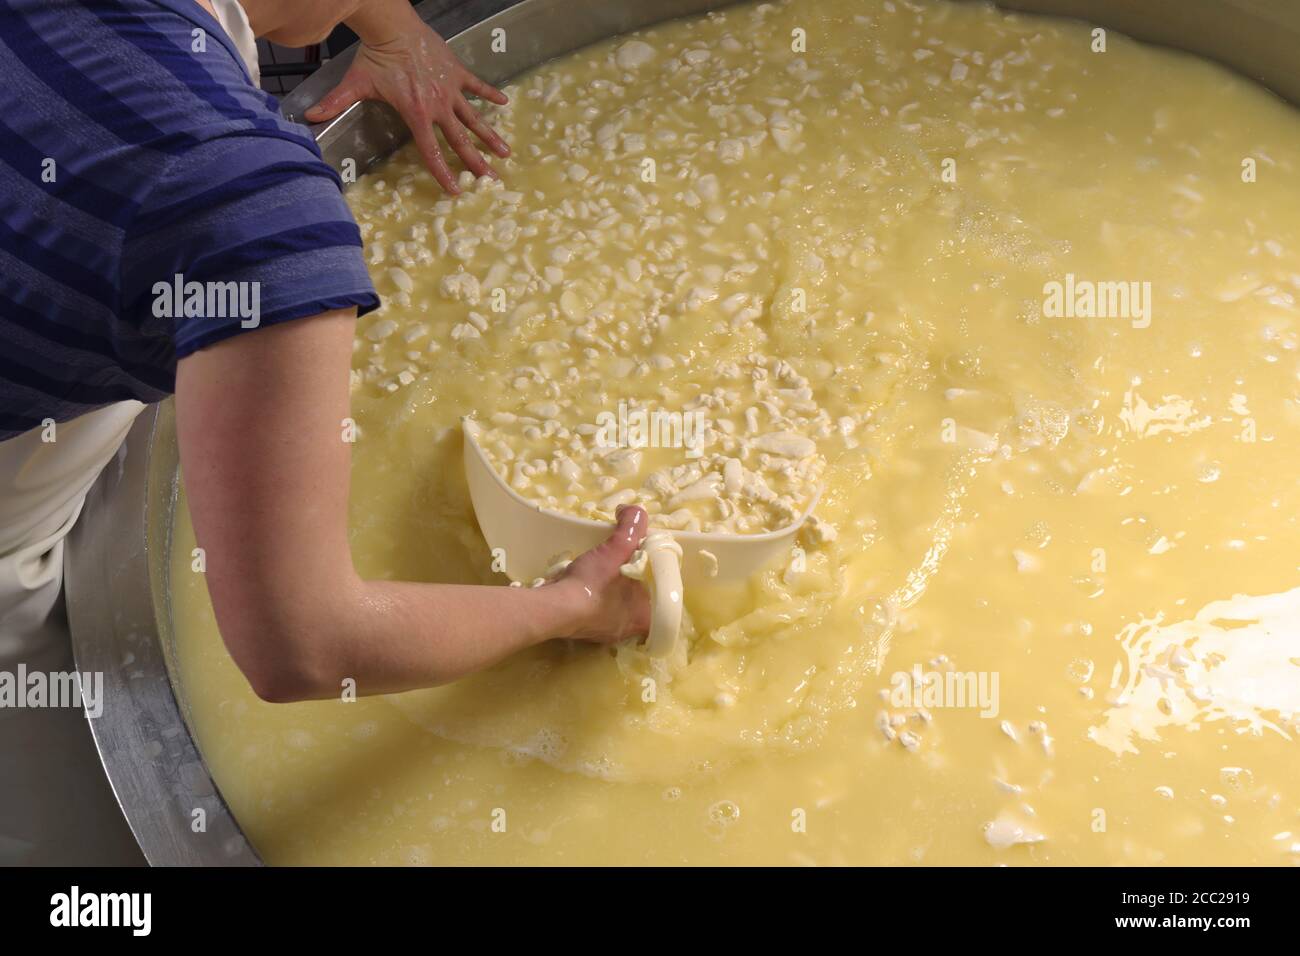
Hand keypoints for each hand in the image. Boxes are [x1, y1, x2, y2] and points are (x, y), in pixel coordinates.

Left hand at [304, 20, 509, 193]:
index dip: (443, 173)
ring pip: (474, 118)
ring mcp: (450, 88)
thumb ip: (336, 103)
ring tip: (505, 154)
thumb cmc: (375, 55)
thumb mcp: (357, 83)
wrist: (393, 24)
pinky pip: (477, 85)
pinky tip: (504, 102)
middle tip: (491, 181)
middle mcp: (438, 106)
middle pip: (460, 140)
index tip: (456, 190)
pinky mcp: (457, 71)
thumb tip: (308, 117)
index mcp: (416, 114)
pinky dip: (490, 93)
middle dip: (476, 163)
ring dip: (490, 136)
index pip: (432, 151)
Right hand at [553, 506, 651, 643]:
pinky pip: (599, 608)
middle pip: (640, 591)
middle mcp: (634, 628)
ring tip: (602, 566)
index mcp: (650, 614)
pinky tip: (588, 581)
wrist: (554, 608)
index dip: (651, 562)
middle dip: (631, 572)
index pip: (660, 583)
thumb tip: (633, 510)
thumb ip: (631, 525)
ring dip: (612, 583)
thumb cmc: (594, 583)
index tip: (638, 550)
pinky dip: (595, 593)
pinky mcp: (589, 631)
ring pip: (618, 600)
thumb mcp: (617, 547)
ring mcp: (610, 632)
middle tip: (619, 556)